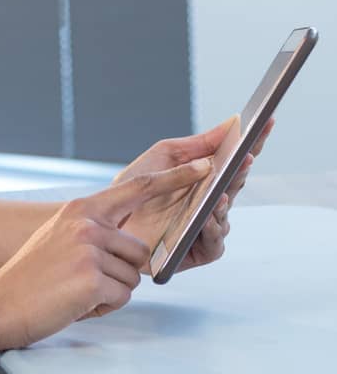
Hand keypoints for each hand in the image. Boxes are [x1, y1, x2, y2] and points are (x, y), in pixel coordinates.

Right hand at [0, 159, 211, 349]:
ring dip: (111, 292)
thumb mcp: (61, 237)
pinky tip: (75, 303)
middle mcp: (88, 223)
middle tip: (84, 281)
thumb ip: (94, 231)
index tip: (205, 168)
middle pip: (140, 251)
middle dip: (122, 273)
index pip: (138, 187)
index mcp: (82, 209)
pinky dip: (102, 307)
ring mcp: (90, 249)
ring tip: (76, 291)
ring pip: (133, 278)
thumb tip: (130, 243)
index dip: (175, 178)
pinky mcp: (92, 278)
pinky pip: (121, 297)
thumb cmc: (31, 277)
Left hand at [114, 117, 274, 273]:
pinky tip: (208, 216)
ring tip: (222, 189)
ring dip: (226, 201)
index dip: (254, 142)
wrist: (107, 218)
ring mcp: (205, 226)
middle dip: (243, 168)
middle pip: (236, 184)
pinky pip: (214, 243)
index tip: (266, 121)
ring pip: (227, 215)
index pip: (235, 159)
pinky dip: (214, 229)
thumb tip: (232, 123)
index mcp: (205, 177)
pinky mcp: (197, 251)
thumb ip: (200, 143)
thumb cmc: (134, 185)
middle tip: (247, 154)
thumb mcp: (166, 155)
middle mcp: (209, 202)